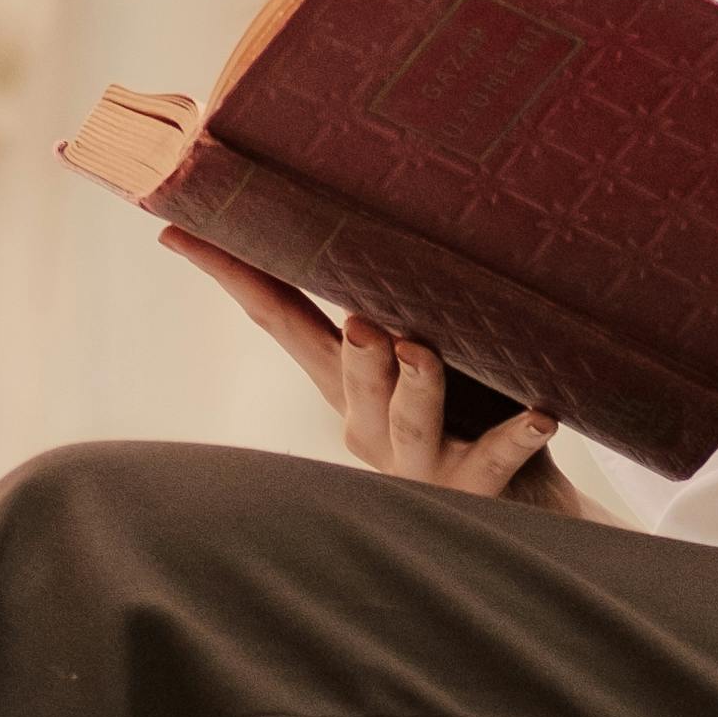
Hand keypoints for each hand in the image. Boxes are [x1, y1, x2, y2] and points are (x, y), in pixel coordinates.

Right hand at [162, 237, 580, 504]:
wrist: (527, 513)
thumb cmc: (474, 410)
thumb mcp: (424, 354)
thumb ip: (401, 295)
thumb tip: (383, 203)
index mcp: (348, 384)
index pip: (281, 319)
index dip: (231, 276)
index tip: (177, 230)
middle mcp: (374, 423)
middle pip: (347, 378)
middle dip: (348, 351)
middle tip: (358, 319)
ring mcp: (424, 461)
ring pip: (411, 420)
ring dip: (414, 386)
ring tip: (419, 350)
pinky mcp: (481, 488)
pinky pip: (499, 457)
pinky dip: (518, 435)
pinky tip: (540, 415)